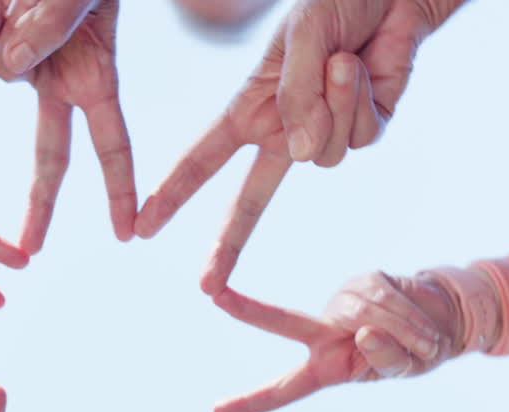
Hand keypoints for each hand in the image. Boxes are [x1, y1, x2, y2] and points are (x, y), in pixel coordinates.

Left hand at [0, 0, 135, 251]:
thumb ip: (51, 28)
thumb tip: (7, 73)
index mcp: (97, 76)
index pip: (112, 144)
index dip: (121, 189)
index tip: (128, 233)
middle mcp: (61, 76)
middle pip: (51, 151)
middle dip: (41, 201)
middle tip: (29, 249)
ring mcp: (28, 56)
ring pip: (2, 63)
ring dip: (14, 23)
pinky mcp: (1, 33)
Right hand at [137, 0, 458, 293]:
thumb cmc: (336, 5)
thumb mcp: (301, 36)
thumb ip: (295, 95)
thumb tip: (298, 154)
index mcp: (249, 109)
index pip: (203, 159)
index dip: (172, 194)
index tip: (143, 225)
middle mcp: (282, 130)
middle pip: (248, 201)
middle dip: (227, 244)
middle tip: (205, 286)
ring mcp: (324, 135)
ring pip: (322, 155)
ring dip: (333, 103)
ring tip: (340, 60)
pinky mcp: (365, 131)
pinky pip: (358, 139)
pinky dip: (360, 101)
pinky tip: (363, 68)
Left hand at [211, 270, 460, 411]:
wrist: (444, 319)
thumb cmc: (417, 352)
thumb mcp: (404, 369)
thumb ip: (387, 360)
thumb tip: (366, 332)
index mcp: (326, 367)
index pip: (285, 388)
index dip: (253, 401)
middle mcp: (325, 333)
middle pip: (284, 322)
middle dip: (251, 311)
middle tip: (215, 297)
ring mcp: (341, 304)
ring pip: (364, 316)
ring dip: (403, 332)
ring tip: (425, 342)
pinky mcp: (363, 280)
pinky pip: (386, 301)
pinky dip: (410, 318)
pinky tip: (423, 324)